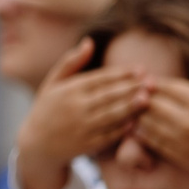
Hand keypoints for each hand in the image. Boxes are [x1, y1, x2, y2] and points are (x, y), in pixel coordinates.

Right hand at [14, 39, 145, 188]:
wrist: (35, 147)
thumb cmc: (47, 110)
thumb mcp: (52, 84)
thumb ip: (70, 63)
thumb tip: (89, 41)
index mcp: (68, 91)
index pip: (100, 78)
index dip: (122, 73)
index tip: (141, 69)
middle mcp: (74, 109)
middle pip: (109, 95)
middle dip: (132, 88)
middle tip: (153, 81)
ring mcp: (80, 128)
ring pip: (112, 115)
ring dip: (132, 106)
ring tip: (148, 98)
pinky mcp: (85, 146)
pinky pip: (108, 135)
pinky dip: (123, 128)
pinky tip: (136, 120)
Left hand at [138, 76, 188, 171]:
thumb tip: (152, 84)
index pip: (168, 88)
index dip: (154, 84)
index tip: (145, 80)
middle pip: (153, 105)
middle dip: (141, 98)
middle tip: (132, 95)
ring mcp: (184, 141)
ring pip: (149, 124)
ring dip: (138, 116)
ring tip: (132, 110)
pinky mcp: (180, 156)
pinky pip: (153, 142)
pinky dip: (141, 133)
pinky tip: (137, 127)